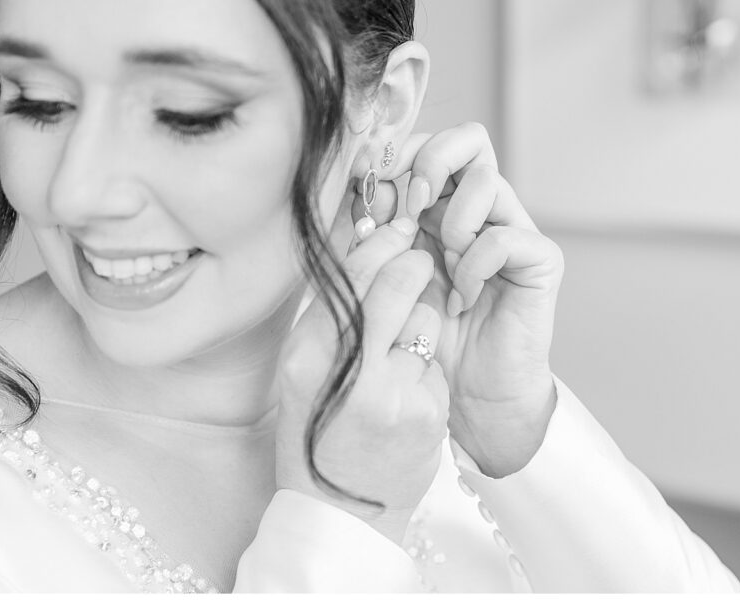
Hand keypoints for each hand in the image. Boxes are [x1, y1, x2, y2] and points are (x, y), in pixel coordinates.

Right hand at [276, 217, 448, 543]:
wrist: (341, 511)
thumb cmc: (318, 431)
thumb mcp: (303, 372)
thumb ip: (329, 317)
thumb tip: (364, 247)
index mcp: (308, 357)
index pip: (351, 278)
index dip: (380, 244)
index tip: (398, 228)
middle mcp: (348, 372)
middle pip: (394, 287)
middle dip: (412, 265)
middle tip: (420, 258)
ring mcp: (392, 395)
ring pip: (424, 320)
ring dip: (421, 321)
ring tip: (402, 349)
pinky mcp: (426, 414)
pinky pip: (436, 363)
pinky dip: (427, 366)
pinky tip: (410, 389)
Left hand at [352, 122, 564, 477]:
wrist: (467, 395)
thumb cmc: (426, 337)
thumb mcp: (385, 276)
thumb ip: (374, 231)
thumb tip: (365, 184)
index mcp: (442, 205)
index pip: (428, 145)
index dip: (398, 155)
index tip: (370, 187)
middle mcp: (481, 210)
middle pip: (469, 139)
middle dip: (431, 164)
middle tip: (411, 208)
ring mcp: (514, 229)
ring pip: (487, 181)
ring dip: (452, 224)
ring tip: (444, 269)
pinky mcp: (540, 260)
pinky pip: (505, 237)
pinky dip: (474, 265)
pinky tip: (463, 298)